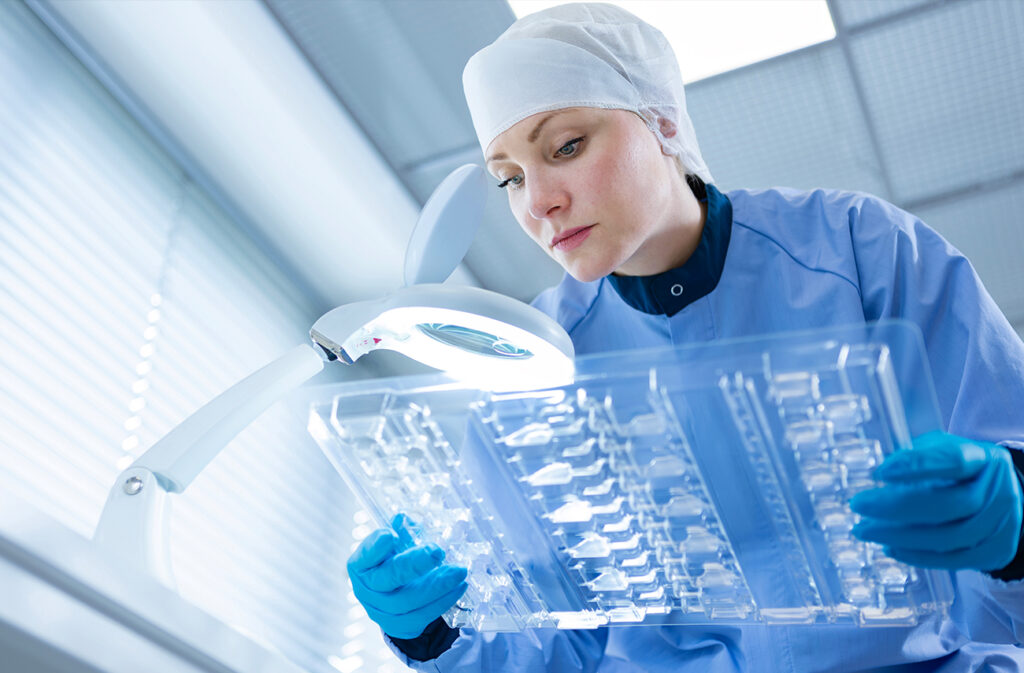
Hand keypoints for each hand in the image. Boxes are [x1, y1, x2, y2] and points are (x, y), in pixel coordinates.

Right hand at [347, 514, 467, 638]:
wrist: (390, 601)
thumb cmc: (392, 564)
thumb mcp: (393, 547)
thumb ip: (400, 534)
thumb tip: (405, 519)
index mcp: (361, 564)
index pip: (365, 555)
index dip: (376, 546)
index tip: (392, 534)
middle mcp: (366, 589)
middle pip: (388, 578)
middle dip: (414, 564)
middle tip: (438, 551)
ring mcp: (381, 610)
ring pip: (408, 600)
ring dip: (437, 585)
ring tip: (459, 571)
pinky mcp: (399, 626)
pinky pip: (422, 616)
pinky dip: (443, 600)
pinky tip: (459, 587)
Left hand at [850, 431, 1022, 571]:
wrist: (1000, 496)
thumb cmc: (956, 469)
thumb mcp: (939, 450)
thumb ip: (915, 458)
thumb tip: (882, 476)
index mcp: (984, 458)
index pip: (954, 461)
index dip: (917, 467)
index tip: (879, 473)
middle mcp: (999, 492)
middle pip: (948, 505)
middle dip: (895, 507)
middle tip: (856, 505)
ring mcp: (1001, 525)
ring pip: (948, 538)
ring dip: (898, 536)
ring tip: (862, 529)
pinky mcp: (995, 552)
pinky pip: (952, 560)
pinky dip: (916, 556)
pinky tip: (888, 547)